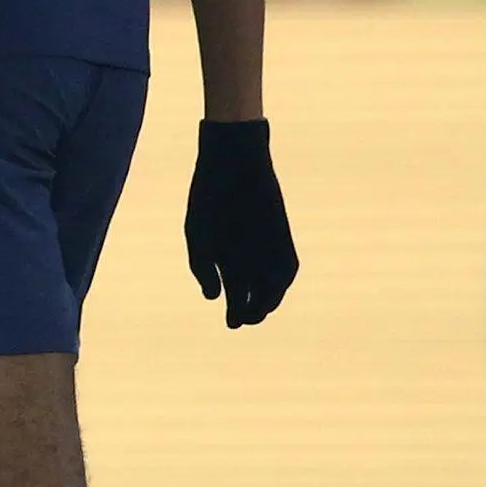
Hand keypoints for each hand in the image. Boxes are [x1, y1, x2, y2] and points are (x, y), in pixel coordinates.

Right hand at [185, 118, 298, 326]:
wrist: (233, 163)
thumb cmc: (209, 196)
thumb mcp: (198, 235)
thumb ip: (202, 267)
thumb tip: (213, 297)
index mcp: (227, 258)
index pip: (236, 295)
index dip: (236, 312)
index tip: (231, 322)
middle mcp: (250, 257)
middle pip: (255, 295)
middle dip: (250, 312)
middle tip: (241, 320)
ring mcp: (268, 248)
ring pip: (273, 286)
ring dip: (267, 302)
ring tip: (256, 310)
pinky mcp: (283, 237)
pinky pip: (288, 267)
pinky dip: (281, 283)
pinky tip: (271, 292)